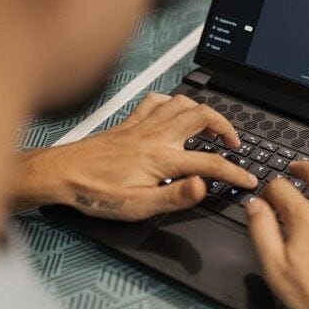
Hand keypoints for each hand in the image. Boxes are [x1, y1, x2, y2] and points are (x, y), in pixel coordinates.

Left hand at [11, 93, 257, 220]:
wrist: (60, 174)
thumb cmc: (95, 193)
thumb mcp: (137, 207)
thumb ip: (175, 196)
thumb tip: (203, 186)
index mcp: (162, 159)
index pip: (210, 163)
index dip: (235, 172)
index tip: (248, 179)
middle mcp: (156, 136)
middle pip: (203, 117)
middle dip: (227, 128)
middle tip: (234, 145)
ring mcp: (142, 125)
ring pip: (183, 103)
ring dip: (203, 111)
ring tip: (212, 128)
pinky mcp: (129, 122)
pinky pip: (156, 101)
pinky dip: (172, 102)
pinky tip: (175, 112)